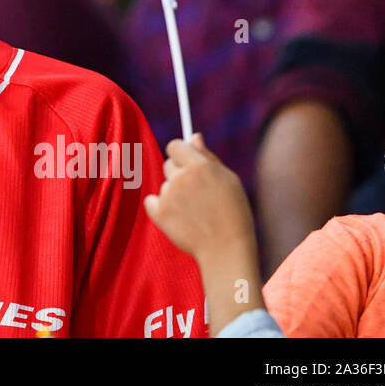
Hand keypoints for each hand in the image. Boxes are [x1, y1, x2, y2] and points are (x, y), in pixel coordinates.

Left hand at [143, 135, 254, 266]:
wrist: (227, 250)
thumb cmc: (233, 213)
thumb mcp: (229, 180)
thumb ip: (208, 157)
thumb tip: (193, 136)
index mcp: (200, 166)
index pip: (175, 145)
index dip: (180, 153)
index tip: (185, 162)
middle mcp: (182, 178)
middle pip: (168, 164)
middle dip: (178, 174)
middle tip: (197, 194)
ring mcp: (168, 195)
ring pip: (164, 186)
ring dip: (174, 194)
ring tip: (195, 212)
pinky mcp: (159, 212)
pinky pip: (151, 202)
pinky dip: (159, 209)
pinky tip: (178, 218)